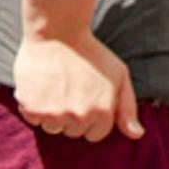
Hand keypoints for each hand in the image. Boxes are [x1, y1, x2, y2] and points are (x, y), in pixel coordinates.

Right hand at [12, 31, 141, 141]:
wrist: (58, 32)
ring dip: (51, 113)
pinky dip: (33, 106)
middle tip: (68, 89)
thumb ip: (128, 108)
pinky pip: (33, 118)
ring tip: (54, 88)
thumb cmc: (91, 52)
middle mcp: (79, 117)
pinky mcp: (32, 107)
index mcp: (102, 113)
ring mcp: (54, 114)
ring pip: (52, 127)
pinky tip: (40, 87)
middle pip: (72, 132)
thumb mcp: (119, 76)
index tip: (84, 97)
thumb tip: (136, 136)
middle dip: (71, 115)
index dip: (89, 117)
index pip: (94, 135)